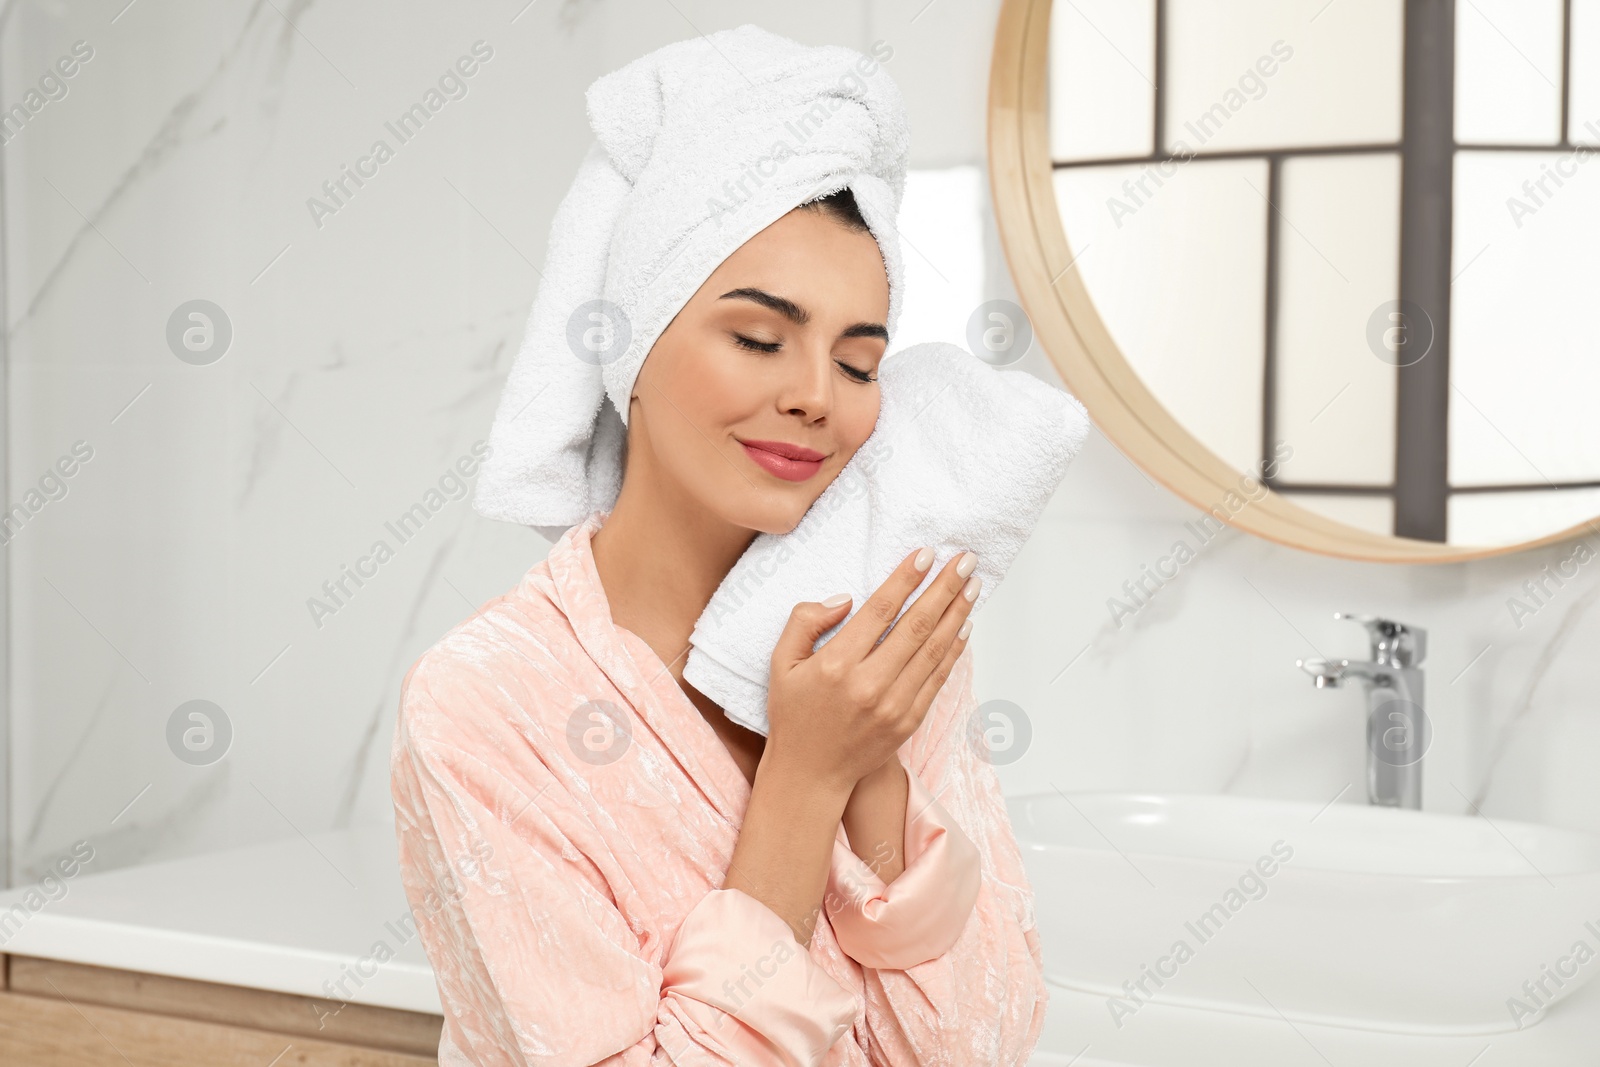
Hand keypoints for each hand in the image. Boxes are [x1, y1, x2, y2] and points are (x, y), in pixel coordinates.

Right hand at [763, 547, 979, 794]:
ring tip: (972, 584)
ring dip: (957, 613)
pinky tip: (964, 625)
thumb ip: (804, 622)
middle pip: (916, 625)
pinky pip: (938, 677)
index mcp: (836, 665)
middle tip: (965, 560)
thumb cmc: (795, 715)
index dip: (905, 579)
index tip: (926, 555)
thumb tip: (845, 600)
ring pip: (934, 649)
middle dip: (945, 587)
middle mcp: (868, 684)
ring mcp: (893, 705)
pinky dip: (954, 649)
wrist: (810, 774)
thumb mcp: (781, 663)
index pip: (880, 611)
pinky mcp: (909, 721)